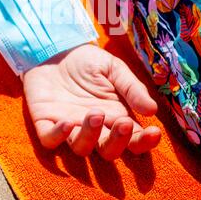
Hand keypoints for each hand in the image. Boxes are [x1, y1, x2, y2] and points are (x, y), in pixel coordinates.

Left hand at [22, 44, 160, 159]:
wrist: (55, 48)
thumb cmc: (87, 61)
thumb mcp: (114, 68)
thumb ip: (131, 88)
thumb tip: (152, 110)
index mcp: (115, 117)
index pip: (133, 139)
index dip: (144, 141)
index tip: (155, 133)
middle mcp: (94, 129)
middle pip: (108, 151)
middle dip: (118, 142)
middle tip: (123, 123)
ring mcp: (69, 128)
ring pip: (81, 148)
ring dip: (89, 136)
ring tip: (95, 114)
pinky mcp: (45, 122)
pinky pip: (50, 139)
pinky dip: (57, 136)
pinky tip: (66, 122)